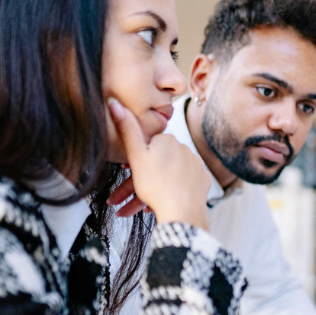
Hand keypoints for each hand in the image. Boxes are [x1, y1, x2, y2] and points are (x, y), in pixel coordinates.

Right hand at [107, 98, 210, 229]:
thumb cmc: (156, 185)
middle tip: (118, 200)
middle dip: (133, 183)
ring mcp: (195, 166)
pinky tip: (154, 207)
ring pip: (165, 178)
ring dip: (145, 193)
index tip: (121, 172)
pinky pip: (179, 186)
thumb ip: (127, 129)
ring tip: (129, 210)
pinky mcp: (201, 182)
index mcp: (168, 140)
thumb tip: (115, 102)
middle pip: (154, 165)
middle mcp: (184, 149)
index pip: (146, 146)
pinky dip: (165, 195)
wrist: (182, 212)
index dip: (131, 160)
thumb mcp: (136, 156)